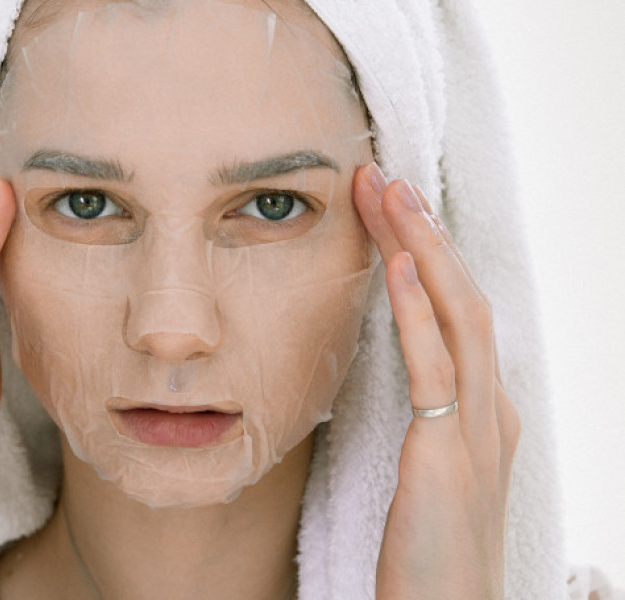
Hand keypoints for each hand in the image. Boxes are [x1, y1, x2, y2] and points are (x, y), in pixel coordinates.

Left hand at [353, 164, 520, 599]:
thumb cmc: (431, 553)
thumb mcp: (430, 474)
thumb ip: (426, 425)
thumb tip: (408, 385)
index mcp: (486, 412)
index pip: (457, 313)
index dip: (427, 256)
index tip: (390, 211)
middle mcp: (493, 410)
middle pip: (462, 298)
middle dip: (425, 233)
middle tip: (384, 179)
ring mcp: (479, 430)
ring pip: (458, 317)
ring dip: (424, 250)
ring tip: (391, 195)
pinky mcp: (448, 454)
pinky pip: (436, 369)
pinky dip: (421, 314)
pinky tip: (403, 267)